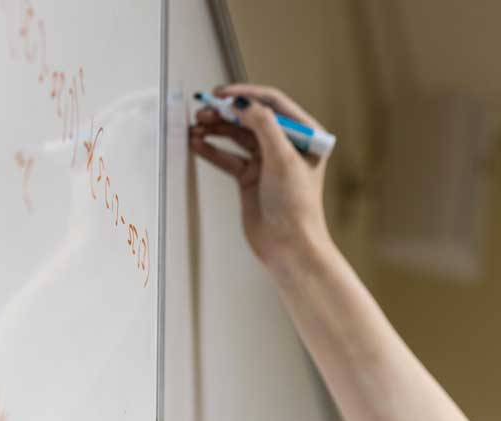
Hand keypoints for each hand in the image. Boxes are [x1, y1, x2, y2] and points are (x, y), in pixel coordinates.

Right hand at [188, 84, 331, 274]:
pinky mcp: (251, 177)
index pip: (273, 103)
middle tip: (203, 110)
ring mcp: (268, 161)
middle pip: (251, 117)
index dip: (246, 95)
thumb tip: (243, 102)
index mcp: (305, 136)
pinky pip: (228, 156)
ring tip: (196, 126)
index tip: (222, 94)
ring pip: (236, 135)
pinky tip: (198, 143)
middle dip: (226, 112)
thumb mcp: (282, 158)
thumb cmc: (297, 208)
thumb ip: (264, 125)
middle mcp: (287, 146)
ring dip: (216, 129)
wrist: (289, 246)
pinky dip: (212, 149)